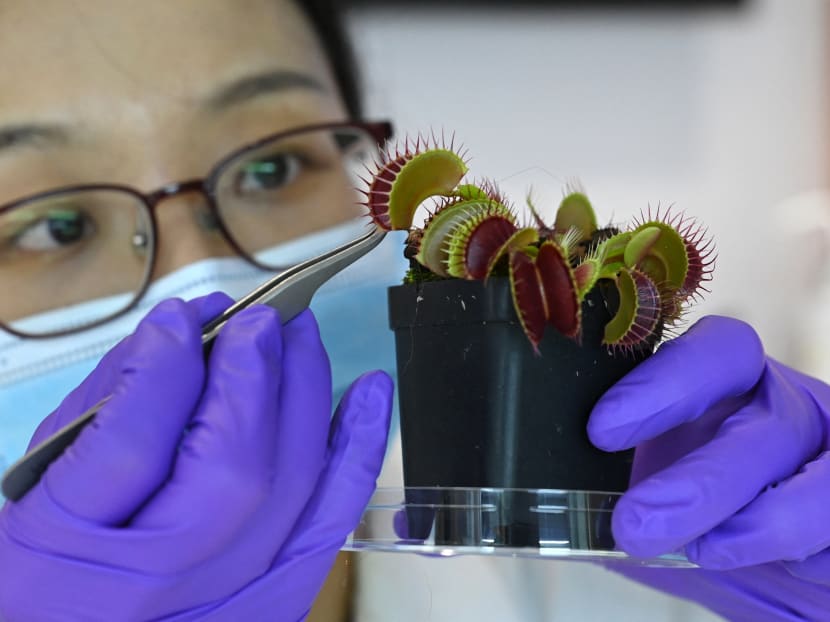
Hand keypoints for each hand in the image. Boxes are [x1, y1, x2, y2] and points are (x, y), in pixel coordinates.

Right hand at [0, 294, 392, 621]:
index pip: (133, 444)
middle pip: (232, 468)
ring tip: (301, 337)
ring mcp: (226, 602)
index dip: (166, 367)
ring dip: (305, 395)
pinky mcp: (275, 602)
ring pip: (289, 489)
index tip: (183, 318)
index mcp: (63, 560)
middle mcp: (157, 589)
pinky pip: (328, 523)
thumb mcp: (44, 484)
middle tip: (260, 319)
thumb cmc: (50, 566)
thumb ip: (109, 405)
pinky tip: (369, 393)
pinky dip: (354, 452)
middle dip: (253, 375)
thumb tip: (180, 328)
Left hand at [587, 315, 829, 620]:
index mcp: (735, 389)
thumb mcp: (654, 492)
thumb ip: (612, 492)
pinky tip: (770, 568)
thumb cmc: (707, 514)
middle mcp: (790, 416)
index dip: (665, 384)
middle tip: (636, 522)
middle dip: (702, 479)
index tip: (603, 429)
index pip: (719, 354)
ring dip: (759, 524)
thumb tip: (552, 513)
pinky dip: (805, 557)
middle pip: (765, 428)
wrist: (774, 564)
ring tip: (704, 553)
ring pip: (819, 484)